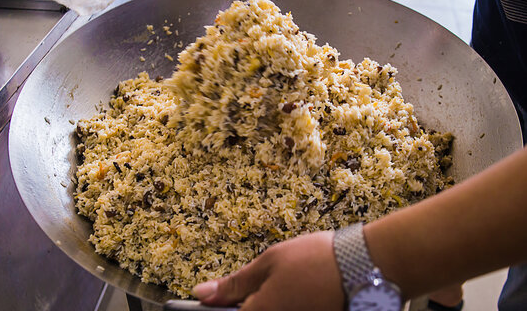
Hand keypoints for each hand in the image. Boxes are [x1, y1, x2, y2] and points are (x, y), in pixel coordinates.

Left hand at [192, 231, 343, 310]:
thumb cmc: (317, 259)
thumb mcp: (270, 262)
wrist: (364, 265)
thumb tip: (202, 293)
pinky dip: (288, 304)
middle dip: (249, 304)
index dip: (220, 308)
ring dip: (269, 305)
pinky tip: (299, 293)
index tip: (217, 301)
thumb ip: (234, 283)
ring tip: (286, 287)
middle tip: (262, 289)